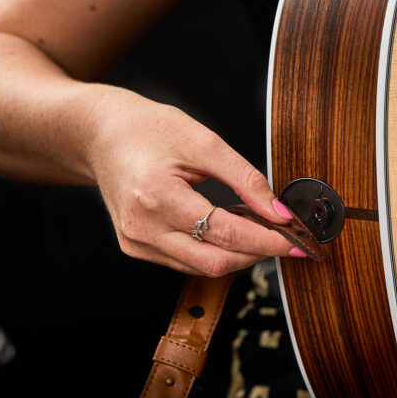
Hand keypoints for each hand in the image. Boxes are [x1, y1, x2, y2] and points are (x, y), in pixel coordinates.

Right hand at [87, 90, 303, 275]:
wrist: (101, 133)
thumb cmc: (149, 130)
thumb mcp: (205, 143)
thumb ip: (247, 180)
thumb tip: (279, 213)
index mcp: (158, 196)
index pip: (225, 233)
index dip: (267, 241)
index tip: (296, 241)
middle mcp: (142, 228)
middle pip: (215, 262)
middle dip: (256, 253)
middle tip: (283, 238)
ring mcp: (135, 242)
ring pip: (201, 267)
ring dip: (237, 254)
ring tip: (257, 229)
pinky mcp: (135, 247)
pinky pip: (185, 261)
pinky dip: (212, 251)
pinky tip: (227, 231)